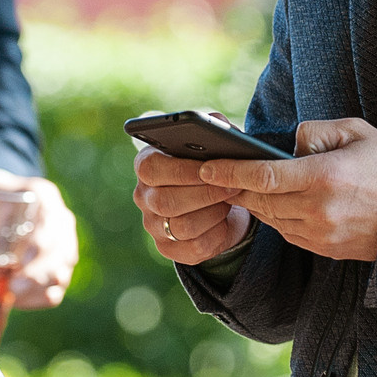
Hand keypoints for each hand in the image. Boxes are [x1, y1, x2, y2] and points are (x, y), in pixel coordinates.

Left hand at [0, 170, 78, 308]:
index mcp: (44, 197)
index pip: (51, 223)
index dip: (38, 248)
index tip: (17, 270)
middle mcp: (61, 220)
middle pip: (61, 253)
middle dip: (37, 276)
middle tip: (12, 291)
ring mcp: (63, 245)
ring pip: (61, 274)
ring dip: (36, 290)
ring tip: (11, 297)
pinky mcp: (57, 269)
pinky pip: (55, 291)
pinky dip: (37, 299)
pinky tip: (17, 301)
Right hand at [134, 140, 253, 263]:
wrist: (224, 202)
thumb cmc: (216, 165)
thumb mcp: (215, 142)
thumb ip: (214, 128)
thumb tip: (217, 127)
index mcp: (146, 164)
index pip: (151, 169)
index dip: (182, 170)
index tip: (212, 167)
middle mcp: (143, 196)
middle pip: (166, 201)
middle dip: (205, 193)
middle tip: (233, 186)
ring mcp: (153, 225)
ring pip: (182, 227)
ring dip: (213, 213)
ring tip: (230, 201)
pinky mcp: (168, 249)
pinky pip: (194, 249)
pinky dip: (216, 235)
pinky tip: (225, 222)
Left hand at [195, 118, 376, 261]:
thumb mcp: (355, 131)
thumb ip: (314, 132)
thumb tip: (287, 147)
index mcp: (324, 177)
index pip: (263, 177)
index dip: (230, 172)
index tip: (207, 167)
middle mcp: (318, 210)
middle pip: (260, 201)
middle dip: (236, 188)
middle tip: (217, 175)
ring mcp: (321, 234)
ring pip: (271, 219)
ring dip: (256, 204)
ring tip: (245, 187)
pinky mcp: (326, 250)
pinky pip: (287, 234)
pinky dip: (276, 219)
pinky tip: (277, 204)